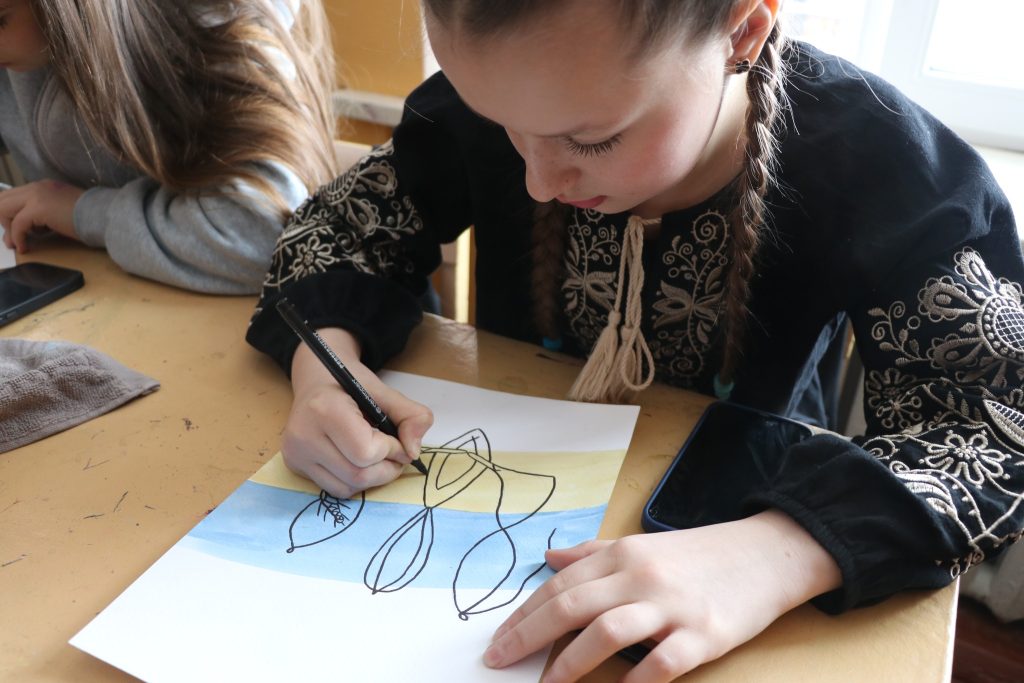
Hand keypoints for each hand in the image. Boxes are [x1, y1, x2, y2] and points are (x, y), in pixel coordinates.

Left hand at [0, 180, 84, 251]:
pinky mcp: (37, 209)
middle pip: (2, 200)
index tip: (14, 231)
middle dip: (4, 221)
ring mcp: (36, 196)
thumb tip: (32, 229)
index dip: (8, 215)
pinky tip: (24, 247)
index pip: (12, 196)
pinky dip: (17, 238)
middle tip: (11, 238)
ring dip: (7, 229)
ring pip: (4, 209)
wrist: (103, 216)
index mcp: (43, 186)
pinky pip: (17, 224)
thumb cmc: (90, 217)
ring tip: (16, 244)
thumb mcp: (61, 211)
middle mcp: (36, 187)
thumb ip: (44, 214)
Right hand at [283, 327, 433, 497]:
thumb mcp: (384, 391)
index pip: (366, 452)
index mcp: (324, 409)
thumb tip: (413, 452)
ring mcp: (295, 453)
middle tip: (396, 454)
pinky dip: (355, 482)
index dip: (392, 450)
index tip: (398, 440)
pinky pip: (335, 489)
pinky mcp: (294, 465)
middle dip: (387, 469)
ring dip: (373, 478)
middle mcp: (303, 435)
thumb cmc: (350, 385)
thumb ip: (410, 415)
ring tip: (379, 457)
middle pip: (358, 475)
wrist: (316, 381)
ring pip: (348, 487)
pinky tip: (359, 462)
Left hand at [484, 510, 841, 682]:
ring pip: (607, 633)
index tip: (498, 640)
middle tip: (499, 661)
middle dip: (529, 637)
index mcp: (622, 555)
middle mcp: (641, 577)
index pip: (559, 587)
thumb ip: (593, 553)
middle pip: (572, 607)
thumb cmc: (698, 555)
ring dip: (569, 663)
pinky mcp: (703, 635)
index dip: (523, 615)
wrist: (765, 555)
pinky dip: (633, 681)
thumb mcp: (641, 545)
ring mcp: (672, 607)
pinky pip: (661, 663)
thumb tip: (548, 558)